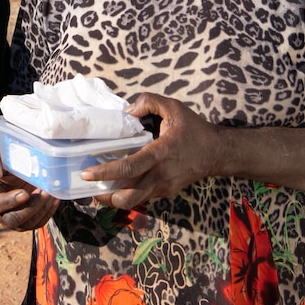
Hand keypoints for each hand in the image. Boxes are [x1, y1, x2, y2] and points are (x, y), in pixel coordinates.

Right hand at [0, 155, 58, 230]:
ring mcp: (13, 221)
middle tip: (44, 193)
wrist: (11, 178)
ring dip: (42, 209)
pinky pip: (38, 222)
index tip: (24, 193)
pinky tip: (54, 199)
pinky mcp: (27, 223)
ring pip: (28, 223)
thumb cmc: (2, 169)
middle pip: (14, 219)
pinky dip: (48, 212)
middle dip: (31, 207)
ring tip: (50, 193)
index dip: (10, 201)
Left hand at [80, 93, 218, 209]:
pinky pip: (142, 198)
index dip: (106, 172)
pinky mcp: (165, 193)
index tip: (87, 173)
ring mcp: (163, 187)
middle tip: (88, 186)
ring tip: (98, 188)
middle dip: (105, 196)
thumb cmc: (193, 128)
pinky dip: (127, 195)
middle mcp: (161, 175)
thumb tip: (126, 111)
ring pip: (134, 202)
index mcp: (161, 153)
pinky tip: (116, 185)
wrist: (217, 153)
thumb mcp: (173, 107)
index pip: (130, 167)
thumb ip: (148, 102)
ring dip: (113, 199)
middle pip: (128, 197)